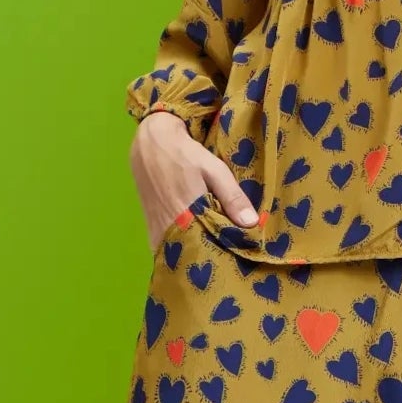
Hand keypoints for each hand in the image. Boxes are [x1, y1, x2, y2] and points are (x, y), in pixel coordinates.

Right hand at [129, 111, 258, 250]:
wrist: (150, 142)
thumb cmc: (184, 154)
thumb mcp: (214, 170)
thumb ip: (232, 197)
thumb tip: (252, 224)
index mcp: (185, 217)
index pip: (207, 250)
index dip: (222, 257)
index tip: (237, 260)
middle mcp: (168, 228)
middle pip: (191, 255)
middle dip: (208, 258)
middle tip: (228, 259)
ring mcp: (156, 229)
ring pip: (177, 252)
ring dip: (193, 254)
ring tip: (213, 254)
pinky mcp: (150, 226)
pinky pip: (166, 246)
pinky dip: (180, 248)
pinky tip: (194, 246)